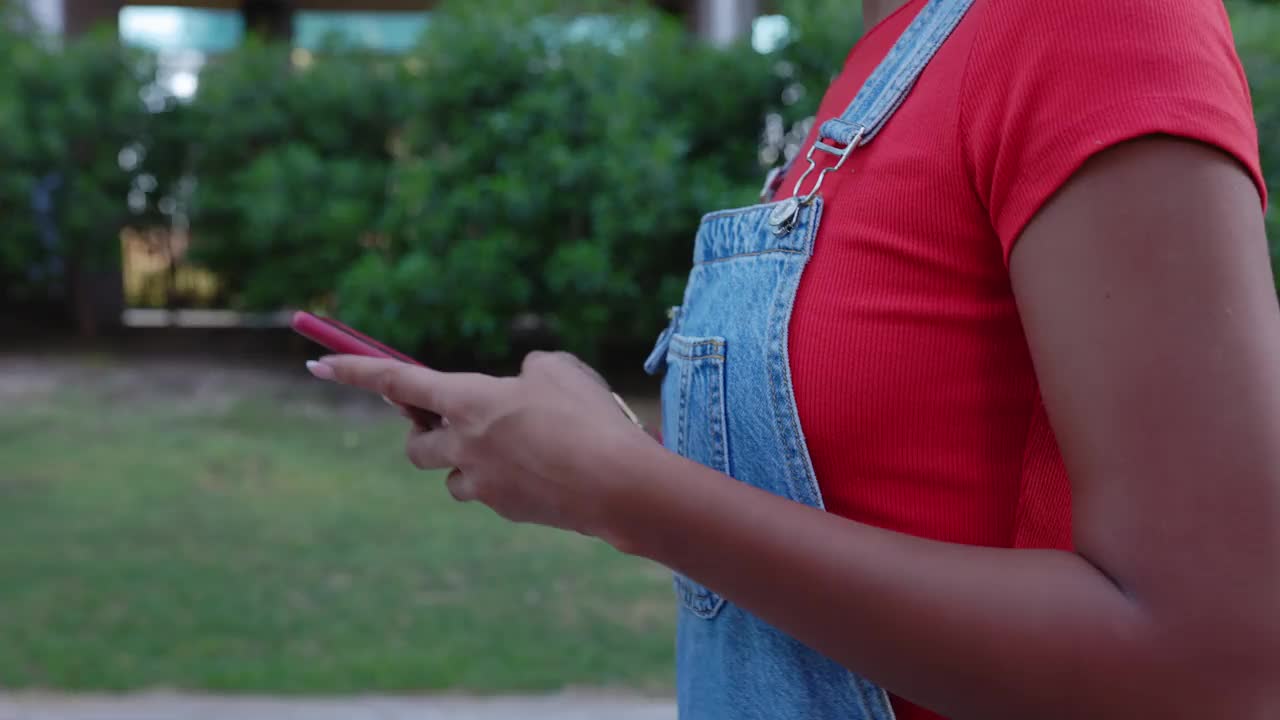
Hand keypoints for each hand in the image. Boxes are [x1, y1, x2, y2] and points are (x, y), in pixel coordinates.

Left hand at [307, 351, 654, 540]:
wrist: (618, 484)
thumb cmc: (588, 416)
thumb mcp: (558, 369)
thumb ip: (525, 371)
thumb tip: (518, 386)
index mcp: (469, 400)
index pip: (397, 381)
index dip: (354, 370)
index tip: (317, 363)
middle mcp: (464, 444)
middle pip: (415, 445)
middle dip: (423, 433)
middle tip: (450, 419)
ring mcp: (483, 484)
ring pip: (452, 475)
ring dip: (467, 460)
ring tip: (516, 446)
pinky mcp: (507, 510)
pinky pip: (492, 492)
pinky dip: (508, 478)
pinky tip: (549, 468)